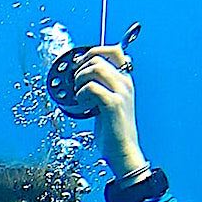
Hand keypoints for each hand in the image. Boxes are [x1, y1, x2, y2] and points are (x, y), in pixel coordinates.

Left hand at [73, 45, 145, 175]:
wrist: (122, 151)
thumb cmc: (113, 130)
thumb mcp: (108, 102)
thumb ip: (101, 87)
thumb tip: (85, 74)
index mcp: (124, 80)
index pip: (114, 50)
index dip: (94, 52)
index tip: (81, 65)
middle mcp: (125, 83)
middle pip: (101, 56)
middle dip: (82, 66)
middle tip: (76, 81)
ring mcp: (121, 93)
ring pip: (96, 68)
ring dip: (80, 78)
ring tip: (78, 93)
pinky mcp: (113, 105)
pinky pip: (92, 87)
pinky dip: (81, 93)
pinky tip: (82, 103)